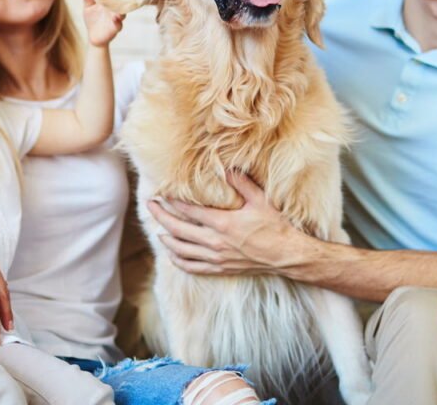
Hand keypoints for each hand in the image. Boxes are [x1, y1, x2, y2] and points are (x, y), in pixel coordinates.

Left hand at [80, 0, 123, 46]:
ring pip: (122, 14)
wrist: (94, 37)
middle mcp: (115, 10)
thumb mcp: (88, 8)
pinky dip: (118, 21)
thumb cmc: (92, 20)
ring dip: (121, 10)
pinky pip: (118, 25)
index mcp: (109, 3)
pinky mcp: (115, 29)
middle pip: (121, 2)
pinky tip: (115, 17)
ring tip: (118, 6)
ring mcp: (116, 19)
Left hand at [148, 171, 299, 275]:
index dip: (173, 201)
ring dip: (166, 239)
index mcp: (222, 223)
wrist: (285, 255)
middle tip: (151, 206)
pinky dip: (178, 260)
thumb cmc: (275, 226)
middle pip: (178, 229)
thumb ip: (241, 183)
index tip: (162, 192)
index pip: (189, 210)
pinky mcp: (219, 268)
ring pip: (181, 250)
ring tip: (158, 229)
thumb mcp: (260, 200)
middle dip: (161, 216)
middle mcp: (214, 241)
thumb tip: (226, 167)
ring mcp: (215, 257)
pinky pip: (191, 267)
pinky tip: (172, 254)